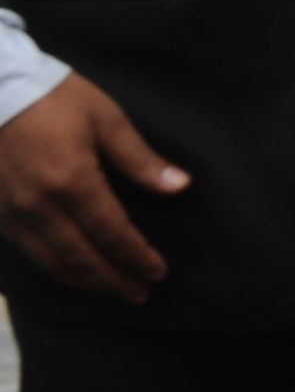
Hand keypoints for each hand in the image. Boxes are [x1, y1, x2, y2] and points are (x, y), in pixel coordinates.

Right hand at [0, 75, 183, 302]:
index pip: (113, 234)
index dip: (137, 257)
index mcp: (73, 181)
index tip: (158, 273)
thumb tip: (180, 186)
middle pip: (81, 258)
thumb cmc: (53, 97)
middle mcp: (39, 206)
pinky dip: (54, 267)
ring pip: (51, 262)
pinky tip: (71, 271)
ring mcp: (12, 212)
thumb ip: (141, 159)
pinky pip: (27, 251)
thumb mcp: (105, 119)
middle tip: (139, 294)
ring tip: (112, 290)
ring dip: (85, 281)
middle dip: (114, 280)